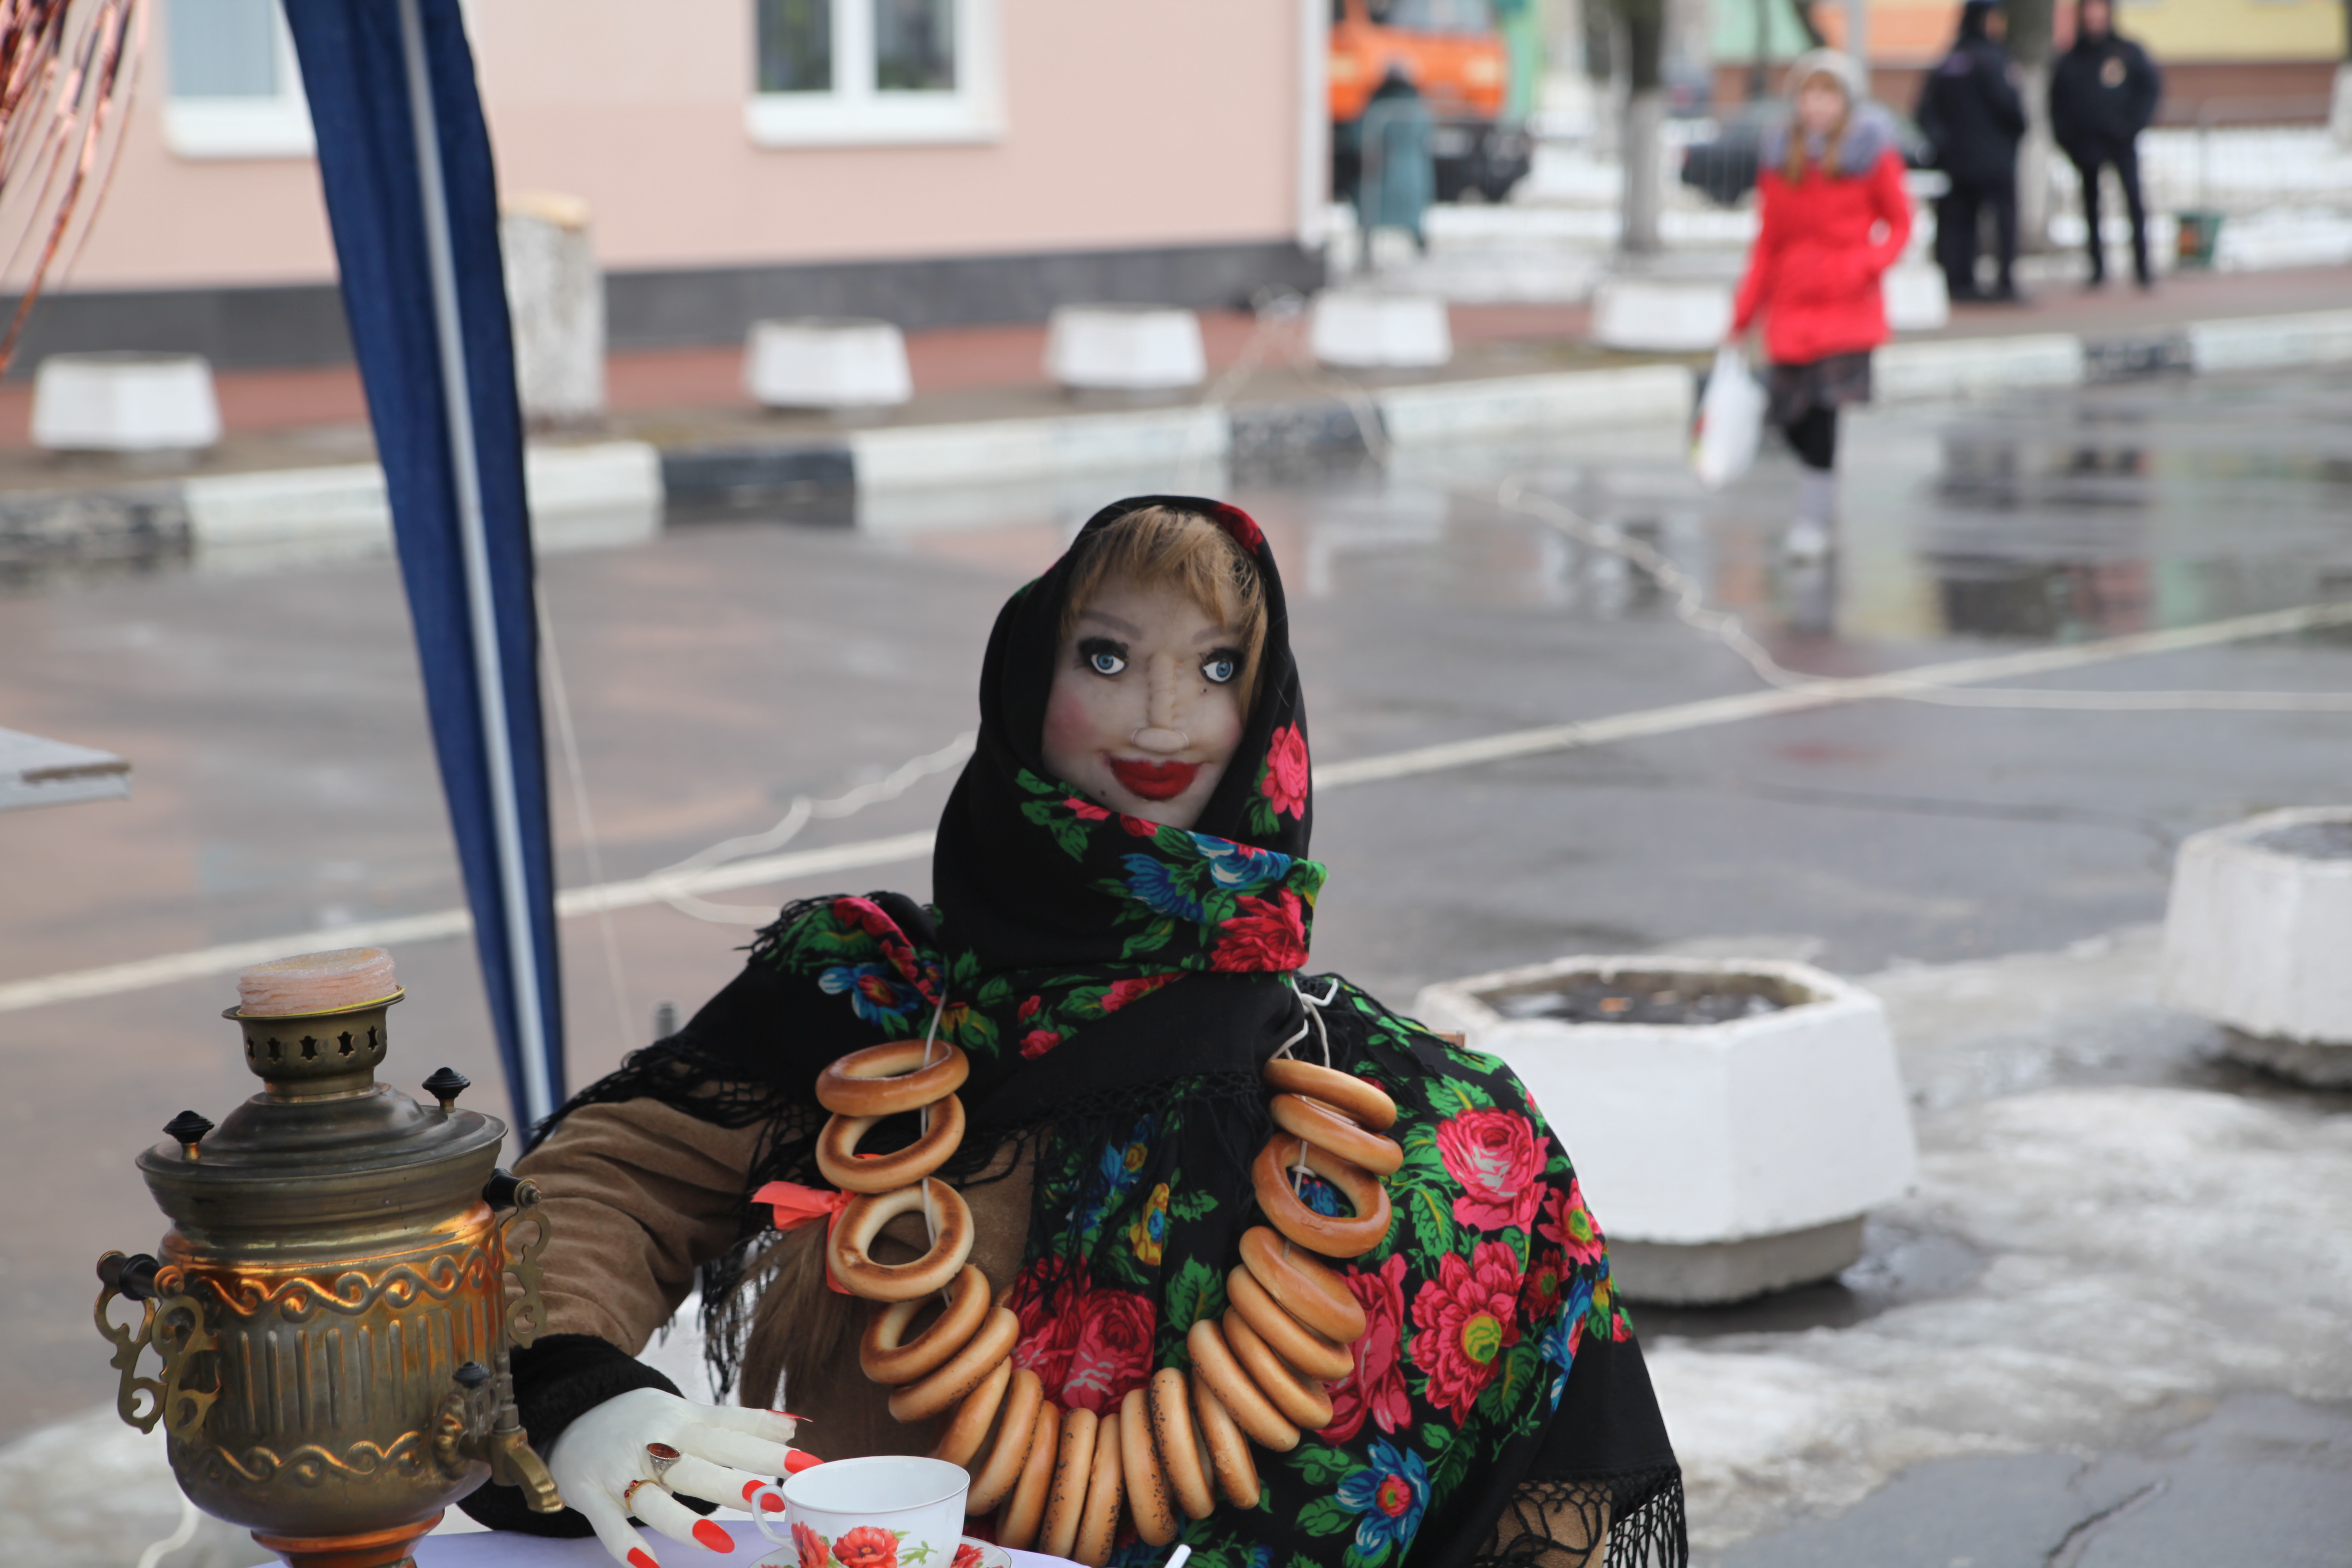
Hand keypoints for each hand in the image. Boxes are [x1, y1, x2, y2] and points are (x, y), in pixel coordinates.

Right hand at [548, 1388, 815, 1567]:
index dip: (769, 1449)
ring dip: (686, 1521)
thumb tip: (793, 1424)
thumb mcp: (689, 1413)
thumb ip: (740, 1422)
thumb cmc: (643, 1420)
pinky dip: (625, 1544)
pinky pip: (608, 1523)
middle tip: (772, 1500)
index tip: (809, 1463)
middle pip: (698, 1466)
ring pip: (655, 1499)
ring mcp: (620, 1471)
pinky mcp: (591, 1494)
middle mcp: (654, 1445)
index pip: (733, 1436)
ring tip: (722, 1542)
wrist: (570, 1412)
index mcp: (683, 1423)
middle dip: (734, 1484)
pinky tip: (648, 1563)